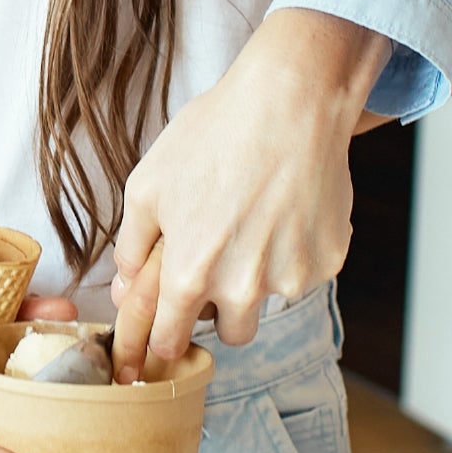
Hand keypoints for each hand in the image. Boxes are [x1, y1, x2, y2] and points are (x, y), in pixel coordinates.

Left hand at [107, 9, 381, 379]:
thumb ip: (132, 246)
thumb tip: (124, 287)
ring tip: (257, 222)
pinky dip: (296, 251)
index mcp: (190, 274)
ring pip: (270, 301)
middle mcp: (241, 287)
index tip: (160, 350)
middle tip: (222, 264)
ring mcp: (289, 277)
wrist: (291, 102)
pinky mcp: (327, 260)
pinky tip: (288, 207)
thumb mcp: (148, 184)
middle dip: (221, 310)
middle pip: (230, 333)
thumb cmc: (213, 136)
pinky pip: (305, 272)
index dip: (161, 346)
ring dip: (260, 279)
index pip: (170, 341)